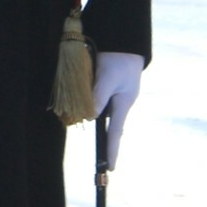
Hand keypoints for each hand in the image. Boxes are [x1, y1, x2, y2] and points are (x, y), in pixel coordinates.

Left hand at [92, 51, 142, 169]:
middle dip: (96, 126)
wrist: (124, 38)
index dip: (112, 150)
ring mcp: (114, 93)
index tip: (110, 168)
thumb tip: (90, 117)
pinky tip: (82, 88)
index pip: (116, 132)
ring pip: (96, 107)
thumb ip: (99, 96)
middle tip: (92, 138)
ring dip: (87, 106)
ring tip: (82, 99)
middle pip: (104, 120)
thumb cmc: (119, 58)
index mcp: (123, 104)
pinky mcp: (106, 84)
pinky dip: (86, 96)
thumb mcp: (108, 77)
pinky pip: (94, 96)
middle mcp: (119, 102)